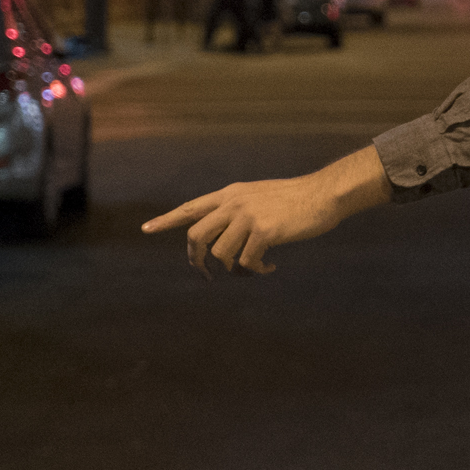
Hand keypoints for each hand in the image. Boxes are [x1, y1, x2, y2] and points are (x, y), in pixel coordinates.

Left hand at [141, 145, 391, 275]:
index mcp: (231, 194)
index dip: (167, 220)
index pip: (191, 207)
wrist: (323, 194)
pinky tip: (271, 266)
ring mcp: (247, 216)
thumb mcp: (260, 196)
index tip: (146, 229)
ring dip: (235, 269)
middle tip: (207, 275)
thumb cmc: (296, 199)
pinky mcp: (264, 231)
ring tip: (254, 268)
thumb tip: (226, 237)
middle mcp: (233, 203)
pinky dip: (257, 270)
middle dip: (196, 259)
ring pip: (222, 254)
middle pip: (196, 235)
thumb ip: (239, 210)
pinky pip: (247, 262)